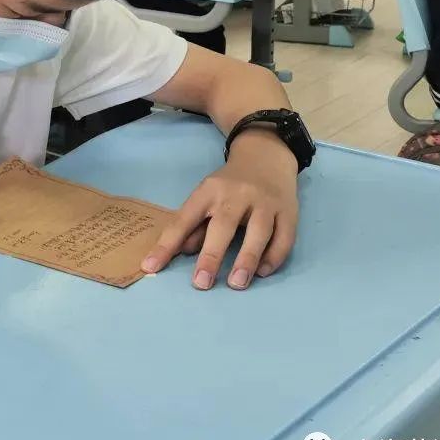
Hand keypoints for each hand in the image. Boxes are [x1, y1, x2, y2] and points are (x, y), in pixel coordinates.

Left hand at [141, 132, 298, 289]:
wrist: (265, 155)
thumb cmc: (229, 185)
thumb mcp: (206, 197)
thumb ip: (194, 225)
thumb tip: (180, 252)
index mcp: (208, 191)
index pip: (184, 219)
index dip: (166, 245)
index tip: (150, 267)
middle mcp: (236, 194)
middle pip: (223, 224)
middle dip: (211, 255)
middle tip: (201, 283)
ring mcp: (265, 202)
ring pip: (259, 231)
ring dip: (247, 258)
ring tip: (237, 283)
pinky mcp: (288, 211)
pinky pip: (284, 236)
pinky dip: (274, 256)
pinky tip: (263, 272)